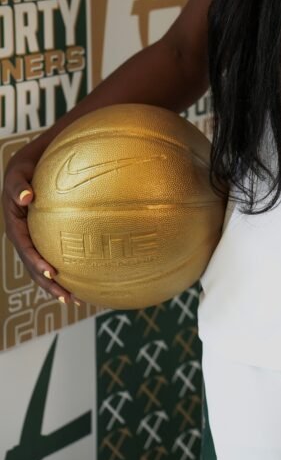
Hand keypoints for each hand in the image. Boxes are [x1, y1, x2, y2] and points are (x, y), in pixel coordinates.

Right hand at [2, 139, 78, 304]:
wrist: (36, 158)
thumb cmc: (28, 162)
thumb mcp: (19, 170)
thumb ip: (19, 184)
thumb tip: (27, 198)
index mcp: (15, 221)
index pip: (25, 246)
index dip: (35, 262)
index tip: (51, 273)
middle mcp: (23, 233)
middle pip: (34, 264)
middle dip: (48, 284)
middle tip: (67, 298)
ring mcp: (35, 235)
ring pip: (44, 264)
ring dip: (57, 284)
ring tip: (76, 300)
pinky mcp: (47, 234)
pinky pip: (56, 252)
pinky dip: (68, 267)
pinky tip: (86, 278)